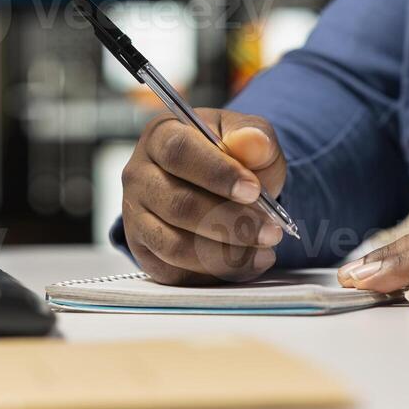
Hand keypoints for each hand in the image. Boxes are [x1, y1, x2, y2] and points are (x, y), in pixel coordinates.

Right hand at [121, 109, 286, 285]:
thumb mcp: (246, 136)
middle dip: (232, 222)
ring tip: (265, 250)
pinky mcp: (145, 251)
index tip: (254, 191)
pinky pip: (177, 271)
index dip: (218, 173)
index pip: (179, 152)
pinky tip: (248, 263)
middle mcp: (139, 175)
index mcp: (161, 135)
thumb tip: (254, 142)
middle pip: (179, 205)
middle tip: (271, 231)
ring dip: (227, 254)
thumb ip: (254, 135)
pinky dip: (217, 272)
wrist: (216, 185)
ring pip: (176, 245)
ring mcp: (136, 216)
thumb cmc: (228, 156)